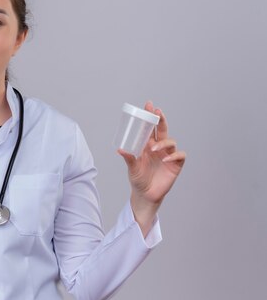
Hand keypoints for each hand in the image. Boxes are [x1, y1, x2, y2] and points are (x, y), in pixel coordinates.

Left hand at [118, 102, 185, 235]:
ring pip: (170, 141)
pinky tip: (165, 160)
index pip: (150, 127)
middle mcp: (158, 147)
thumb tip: (120, 149)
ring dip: (163, 142)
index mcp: (147, 145)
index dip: (150, 116)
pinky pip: (178, 155)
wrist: (146, 195)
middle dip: (160, 119)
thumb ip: (129, 158)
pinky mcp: (176, 165)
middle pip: (162, 129)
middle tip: (157, 111)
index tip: (149, 105)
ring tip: (153, 149)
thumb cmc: (138, 179)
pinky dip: (174, 156)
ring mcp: (168, 155)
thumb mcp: (132, 168)